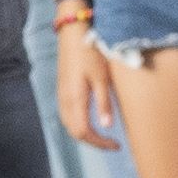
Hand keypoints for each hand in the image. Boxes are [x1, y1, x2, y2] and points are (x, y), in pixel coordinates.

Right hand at [54, 20, 123, 152]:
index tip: (116, 145)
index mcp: (75, 98)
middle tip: (111, 144)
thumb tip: (107, 127)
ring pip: (69, 124)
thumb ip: (104, 103)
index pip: (84, 132)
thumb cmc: (91, 52)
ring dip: (84, 134)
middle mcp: (64, 99)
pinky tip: (89, 120)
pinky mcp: (62, 88)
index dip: (100, 143)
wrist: (73, 32)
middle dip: (93, 142)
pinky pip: (66, 114)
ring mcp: (61, 94)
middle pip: (74, 131)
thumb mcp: (102, 77)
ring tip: (102, 135)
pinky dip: (77, 124)